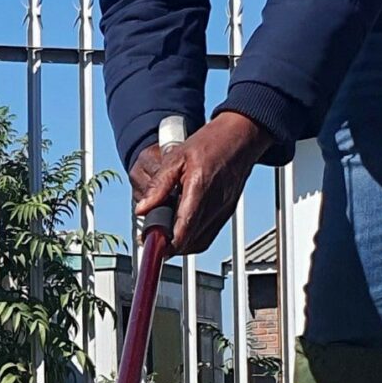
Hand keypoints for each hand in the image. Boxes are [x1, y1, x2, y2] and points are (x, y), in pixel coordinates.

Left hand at [133, 110, 269, 253]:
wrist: (240, 136)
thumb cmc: (209, 142)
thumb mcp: (176, 158)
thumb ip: (158, 186)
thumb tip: (142, 209)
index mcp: (200, 189)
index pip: (183, 228)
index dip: (167, 244)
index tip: (151, 245)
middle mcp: (215, 204)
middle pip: (190, 241)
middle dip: (170, 246)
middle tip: (153, 238)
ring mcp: (224, 210)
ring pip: (200, 242)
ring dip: (182, 244)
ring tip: (165, 235)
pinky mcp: (227, 212)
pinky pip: (209, 234)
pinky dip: (193, 238)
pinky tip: (181, 228)